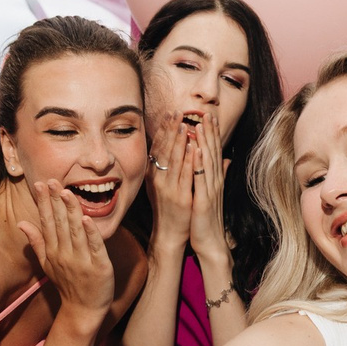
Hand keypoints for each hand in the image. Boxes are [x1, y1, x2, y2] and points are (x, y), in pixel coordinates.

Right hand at [16, 181, 114, 322]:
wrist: (83, 310)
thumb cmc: (66, 284)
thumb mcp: (47, 264)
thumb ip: (36, 242)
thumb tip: (21, 223)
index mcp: (52, 251)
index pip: (46, 222)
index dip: (43, 203)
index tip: (40, 184)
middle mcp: (64, 255)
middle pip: (59, 224)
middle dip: (55, 201)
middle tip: (52, 181)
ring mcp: (81, 261)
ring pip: (75, 232)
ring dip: (71, 212)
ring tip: (66, 192)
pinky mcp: (99, 267)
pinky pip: (94, 248)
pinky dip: (91, 233)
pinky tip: (87, 218)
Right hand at [145, 113, 194, 259]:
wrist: (169, 233)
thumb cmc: (168, 209)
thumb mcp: (163, 186)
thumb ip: (167, 168)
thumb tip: (170, 150)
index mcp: (153, 176)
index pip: (158, 148)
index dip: (163, 131)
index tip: (169, 115)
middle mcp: (157, 180)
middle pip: (163, 150)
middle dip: (169, 130)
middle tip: (175, 112)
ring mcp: (168, 188)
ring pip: (173, 160)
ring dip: (178, 140)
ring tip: (183, 124)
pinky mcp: (180, 197)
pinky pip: (184, 175)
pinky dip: (188, 160)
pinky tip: (193, 147)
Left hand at [186, 114, 231, 265]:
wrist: (210, 242)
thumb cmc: (207, 219)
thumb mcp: (212, 194)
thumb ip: (219, 175)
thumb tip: (226, 160)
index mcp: (214, 180)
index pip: (214, 152)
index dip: (212, 133)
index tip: (209, 116)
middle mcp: (214, 182)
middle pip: (213, 152)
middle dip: (210, 131)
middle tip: (206, 112)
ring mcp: (210, 190)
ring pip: (208, 162)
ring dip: (205, 142)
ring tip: (201, 124)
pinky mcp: (204, 200)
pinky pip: (201, 179)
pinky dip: (199, 164)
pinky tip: (196, 151)